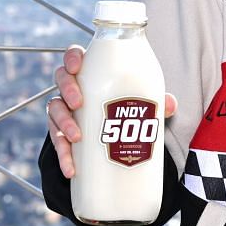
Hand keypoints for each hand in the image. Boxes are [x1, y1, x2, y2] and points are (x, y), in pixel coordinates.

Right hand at [48, 44, 176, 177]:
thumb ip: (155, 101)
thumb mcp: (140, 103)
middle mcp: (73, 89)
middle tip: (78, 103)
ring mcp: (65, 111)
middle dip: (67, 90)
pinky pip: (58, 142)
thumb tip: (170, 104)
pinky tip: (71, 169)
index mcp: (90, 74)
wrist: (112, 138)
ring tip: (77, 137)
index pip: (74, 56)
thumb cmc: (124, 108)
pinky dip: (63, 156)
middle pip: (61, 80)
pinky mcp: (62, 135)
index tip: (78, 67)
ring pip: (55, 110)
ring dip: (63, 123)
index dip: (72, 58)